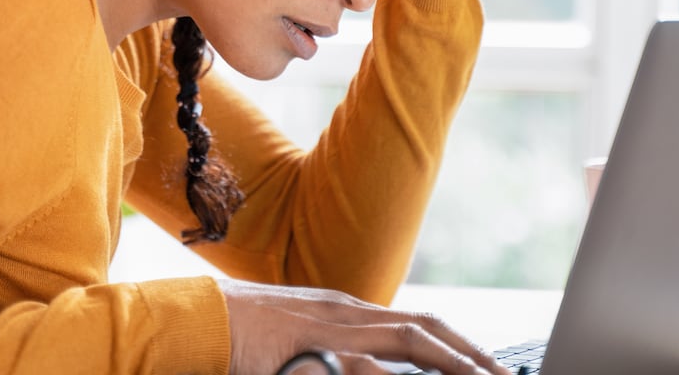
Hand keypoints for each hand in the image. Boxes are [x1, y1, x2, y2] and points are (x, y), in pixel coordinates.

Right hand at [221, 279, 508, 373]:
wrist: (191, 322)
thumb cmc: (240, 337)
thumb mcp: (299, 341)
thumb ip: (338, 353)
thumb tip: (375, 367)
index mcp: (344, 311)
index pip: (417, 323)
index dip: (458, 344)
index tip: (487, 366)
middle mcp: (345, 313)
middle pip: (425, 328)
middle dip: (470, 353)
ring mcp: (330, 330)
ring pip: (407, 341)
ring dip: (451, 361)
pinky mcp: (310, 351)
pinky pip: (363, 366)